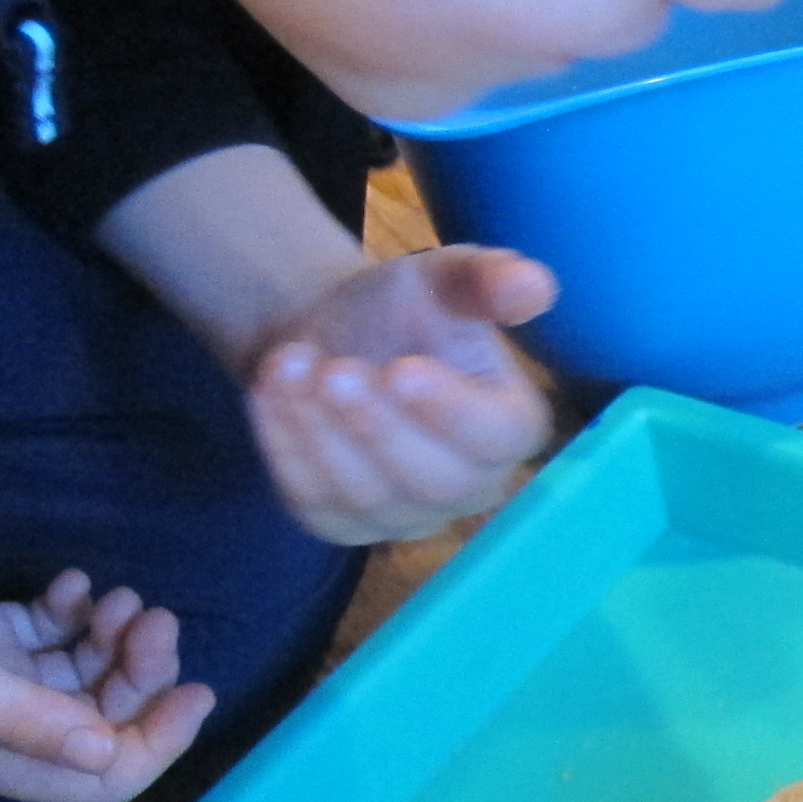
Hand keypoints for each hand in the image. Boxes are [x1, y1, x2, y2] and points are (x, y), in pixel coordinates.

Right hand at [0, 512, 213, 801]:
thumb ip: (19, 717)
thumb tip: (104, 752)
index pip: (103, 778)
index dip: (160, 744)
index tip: (197, 690)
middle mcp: (1, 726)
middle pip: (106, 721)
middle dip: (144, 673)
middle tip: (152, 615)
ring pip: (88, 674)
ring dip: (118, 638)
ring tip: (117, 597)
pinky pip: (54, 633)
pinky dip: (78, 611)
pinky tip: (71, 583)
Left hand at [248, 245, 558, 544]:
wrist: (332, 335)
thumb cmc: (401, 309)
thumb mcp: (442, 278)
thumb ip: (487, 280)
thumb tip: (531, 286)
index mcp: (511, 426)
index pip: (497, 438)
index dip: (451, 410)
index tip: (401, 369)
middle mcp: (471, 485)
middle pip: (438, 482)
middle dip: (378, 427)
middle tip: (334, 370)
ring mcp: (405, 514)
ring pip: (369, 496)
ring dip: (321, 430)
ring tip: (291, 361)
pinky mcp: (342, 523)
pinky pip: (314, 501)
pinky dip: (285, 446)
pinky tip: (271, 390)